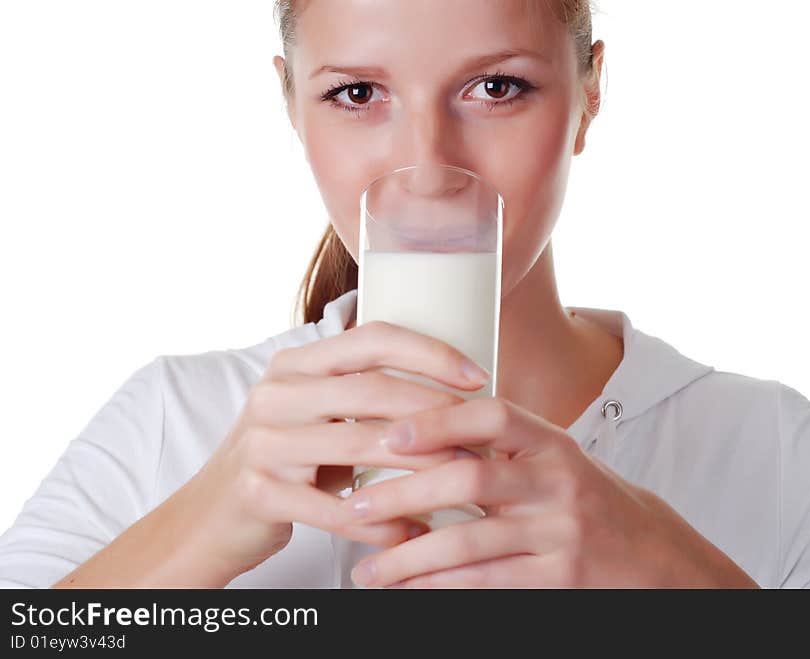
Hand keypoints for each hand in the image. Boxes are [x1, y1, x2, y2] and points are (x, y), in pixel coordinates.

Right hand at [174, 320, 491, 584]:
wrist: (208, 517)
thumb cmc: (282, 461)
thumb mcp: (315, 414)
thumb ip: (364, 395)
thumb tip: (451, 391)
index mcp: (296, 364)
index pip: (372, 337)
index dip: (430, 352)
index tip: (477, 376)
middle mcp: (277, 393)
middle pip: (374, 388)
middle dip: (437, 410)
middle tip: (481, 434)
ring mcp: (264, 442)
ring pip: (361, 444)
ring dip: (422, 465)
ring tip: (462, 478)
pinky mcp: (260, 492)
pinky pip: (338, 508)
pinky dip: (383, 522)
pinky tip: (414, 530)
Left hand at [338, 396, 760, 587]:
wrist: (652, 552)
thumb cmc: (587, 498)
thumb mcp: (552, 460)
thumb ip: (499, 448)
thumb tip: (415, 436)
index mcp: (552, 441)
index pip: (492, 416)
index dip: (438, 421)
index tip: (390, 435)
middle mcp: (558, 480)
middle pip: (470, 479)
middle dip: (404, 494)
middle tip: (357, 506)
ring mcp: (561, 531)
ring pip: (469, 541)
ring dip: (409, 557)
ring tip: (368, 569)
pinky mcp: (560, 578)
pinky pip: (487, 582)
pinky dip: (440, 586)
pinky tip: (410, 588)